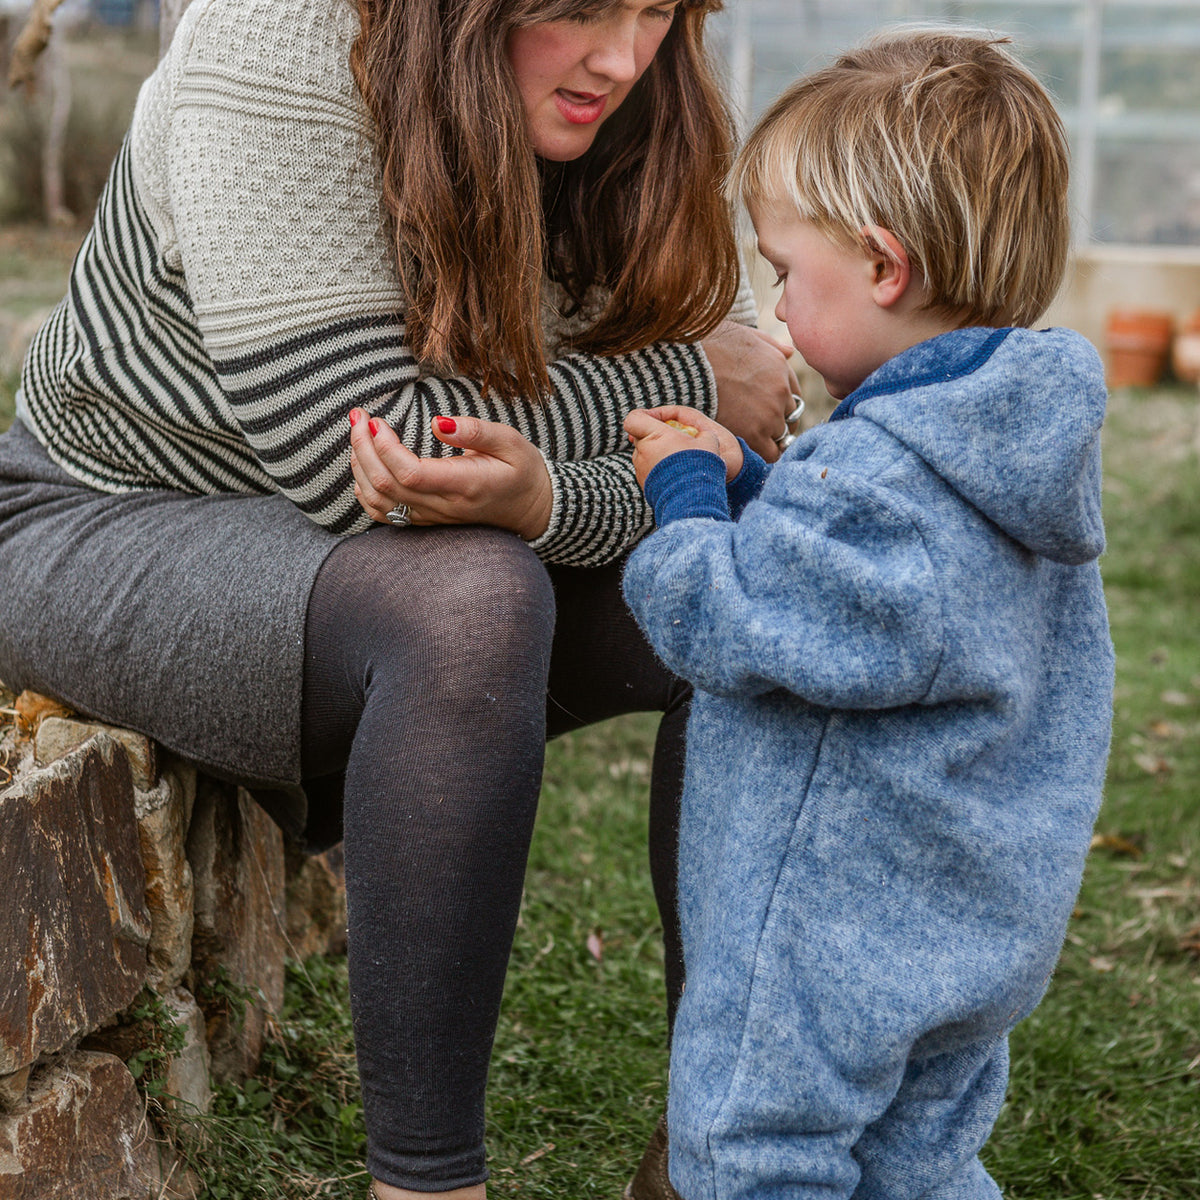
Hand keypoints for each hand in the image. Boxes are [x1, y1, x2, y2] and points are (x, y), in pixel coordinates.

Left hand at [349, 410, 552, 539]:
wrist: (532, 508)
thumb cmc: (522, 470)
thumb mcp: (510, 441)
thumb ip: (475, 431)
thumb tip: (438, 422)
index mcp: (465, 484)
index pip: (410, 474)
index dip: (384, 448)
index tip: (377, 420)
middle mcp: (445, 506)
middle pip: (387, 485)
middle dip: (363, 448)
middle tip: (358, 416)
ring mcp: (434, 517)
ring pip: (380, 502)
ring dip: (360, 468)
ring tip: (359, 435)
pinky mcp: (427, 520)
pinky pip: (385, 514)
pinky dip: (365, 491)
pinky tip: (364, 466)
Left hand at [624, 406, 724, 489]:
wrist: (692, 499)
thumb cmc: (699, 465)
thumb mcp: (708, 441)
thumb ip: (699, 432)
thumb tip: (701, 435)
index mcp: (654, 435)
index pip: (634, 418)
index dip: (643, 416)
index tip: (656, 421)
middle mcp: (643, 451)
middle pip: (641, 436)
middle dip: (655, 436)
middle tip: (674, 442)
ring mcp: (641, 468)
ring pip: (644, 454)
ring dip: (657, 453)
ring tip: (677, 461)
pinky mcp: (643, 483)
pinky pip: (648, 470)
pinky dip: (658, 469)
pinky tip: (675, 475)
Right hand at [700, 321, 802, 461]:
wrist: (687, 365)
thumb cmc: (709, 347)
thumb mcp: (746, 335)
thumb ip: (770, 344)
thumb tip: (791, 351)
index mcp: (780, 368)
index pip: (794, 395)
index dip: (782, 406)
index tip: (770, 413)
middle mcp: (781, 391)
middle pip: (790, 417)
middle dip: (777, 423)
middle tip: (759, 429)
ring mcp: (769, 413)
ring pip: (781, 436)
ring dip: (768, 439)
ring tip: (751, 441)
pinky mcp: (754, 433)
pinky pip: (770, 453)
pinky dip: (764, 454)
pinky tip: (752, 451)